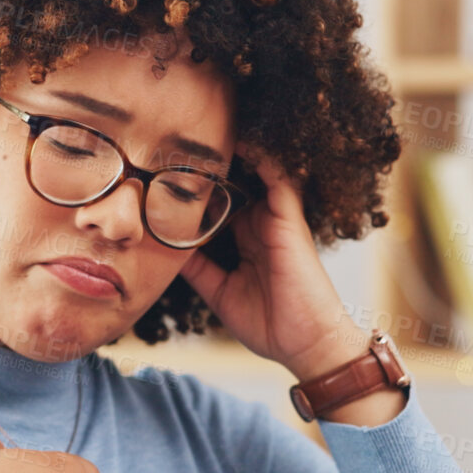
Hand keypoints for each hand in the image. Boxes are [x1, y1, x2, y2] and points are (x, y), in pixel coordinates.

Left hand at [177, 143, 368, 379]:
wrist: (307, 346)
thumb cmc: (271, 324)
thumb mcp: (220, 292)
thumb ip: (198, 268)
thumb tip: (166, 249)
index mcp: (246, 238)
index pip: (220, 200)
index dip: (197, 184)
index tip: (165, 167)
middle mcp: (261, 223)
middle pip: (235, 179)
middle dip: (210, 160)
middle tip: (177, 137)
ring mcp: (276, 218)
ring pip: (256, 171)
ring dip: (234, 150)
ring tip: (203, 127)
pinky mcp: (289, 219)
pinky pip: (278, 177)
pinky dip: (262, 156)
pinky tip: (240, 139)